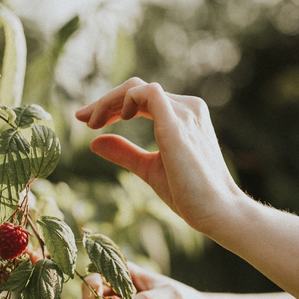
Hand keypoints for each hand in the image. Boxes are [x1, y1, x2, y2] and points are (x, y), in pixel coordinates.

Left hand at [75, 78, 243, 236]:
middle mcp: (187, 108)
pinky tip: (114, 120)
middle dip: (105, 102)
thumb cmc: (189, 194)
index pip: (143, 99)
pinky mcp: (178, 122)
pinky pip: (147, 93)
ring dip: (109, 100)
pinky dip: (124, 100)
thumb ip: (125, 152)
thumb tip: (94, 142)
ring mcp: (185, 112)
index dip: (113, 106)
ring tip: (92, 122)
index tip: (88, 122)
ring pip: (138, 87)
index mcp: (183, 117)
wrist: (217, 211)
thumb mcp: (149, 169)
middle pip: (137, 89)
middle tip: (81, 118)